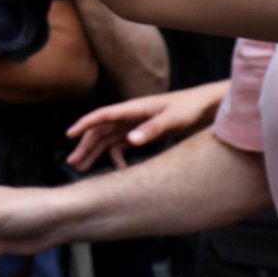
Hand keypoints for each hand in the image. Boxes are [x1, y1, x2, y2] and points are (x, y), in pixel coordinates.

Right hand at [66, 79, 228, 169]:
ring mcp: (136, 125)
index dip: (84, 124)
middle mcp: (131, 116)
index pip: (103, 115)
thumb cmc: (192, 107)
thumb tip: (130, 140)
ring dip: (96, 153)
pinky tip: (120, 170)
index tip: (69, 135)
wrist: (208, 106)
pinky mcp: (144, 133)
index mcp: (134, 109)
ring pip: (108, 140)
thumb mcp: (174, 119)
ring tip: (84, 168)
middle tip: (73, 163)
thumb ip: (152, 129)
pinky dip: (118, 157)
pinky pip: (123, 146)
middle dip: (85, 146)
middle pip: (101, 131)